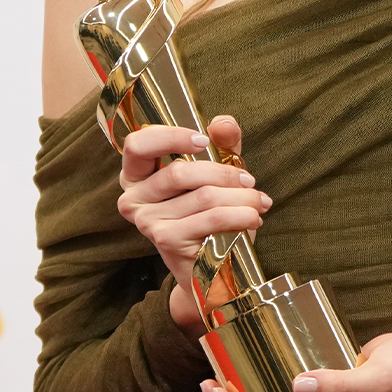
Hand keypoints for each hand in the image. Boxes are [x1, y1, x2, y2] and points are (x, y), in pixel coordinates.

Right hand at [115, 117, 269, 331]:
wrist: (211, 269)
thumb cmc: (210, 215)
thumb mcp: (217, 173)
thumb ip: (221, 146)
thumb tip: (223, 123)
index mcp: (136, 176)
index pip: (137, 145)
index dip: (170, 137)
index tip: (203, 140)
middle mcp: (132, 199)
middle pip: (179, 172)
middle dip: (224, 173)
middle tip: (249, 179)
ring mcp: (147, 223)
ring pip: (203, 196)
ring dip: (242, 197)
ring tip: (259, 201)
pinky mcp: (166, 241)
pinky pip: (212, 218)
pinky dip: (241, 215)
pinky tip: (253, 219)